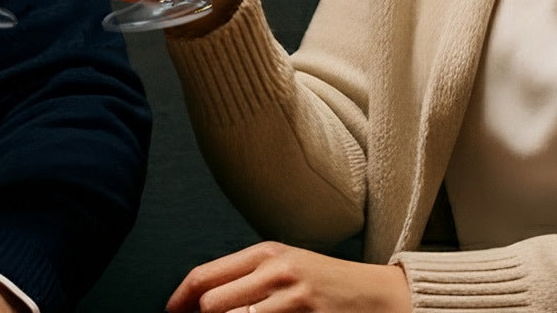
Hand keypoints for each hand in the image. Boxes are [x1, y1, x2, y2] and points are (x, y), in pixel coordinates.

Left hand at [167, 242, 411, 312]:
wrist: (377, 295)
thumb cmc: (324, 284)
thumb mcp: (284, 268)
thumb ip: (247, 278)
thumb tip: (203, 298)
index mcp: (263, 254)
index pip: (204, 276)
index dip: (179, 301)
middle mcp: (274, 271)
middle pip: (211, 303)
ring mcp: (292, 296)